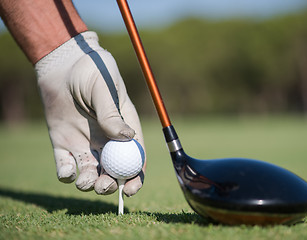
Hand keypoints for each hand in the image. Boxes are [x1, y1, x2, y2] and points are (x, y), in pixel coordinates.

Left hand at [35, 31, 145, 195]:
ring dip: (89, 183)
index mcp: (124, 127)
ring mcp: (85, 142)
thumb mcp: (103, 88)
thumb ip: (111, 113)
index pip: (134, 157)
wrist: (63, 62)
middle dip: (110, 185)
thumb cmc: (91, 69)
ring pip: (90, 172)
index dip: (135, 176)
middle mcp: (106, 139)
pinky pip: (65, 165)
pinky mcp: (63, 142)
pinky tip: (67, 172)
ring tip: (84, 181)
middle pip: (113, 170)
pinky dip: (66, 174)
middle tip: (103, 186)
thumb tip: (127, 138)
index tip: (130, 190)